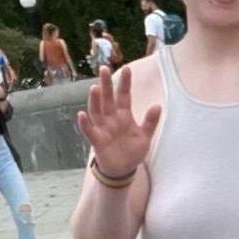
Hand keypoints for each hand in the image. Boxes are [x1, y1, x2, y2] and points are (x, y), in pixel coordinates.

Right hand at [76, 63, 160, 179]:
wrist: (123, 170)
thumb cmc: (133, 151)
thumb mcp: (145, 136)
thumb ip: (150, 122)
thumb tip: (158, 105)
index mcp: (124, 115)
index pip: (124, 95)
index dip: (125, 83)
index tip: (127, 68)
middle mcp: (111, 118)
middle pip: (108, 99)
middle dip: (106, 84)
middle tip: (104, 69)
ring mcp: (103, 128)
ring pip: (97, 111)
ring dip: (95, 100)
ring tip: (94, 88)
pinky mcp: (97, 140)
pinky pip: (89, 131)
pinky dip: (84, 123)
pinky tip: (81, 114)